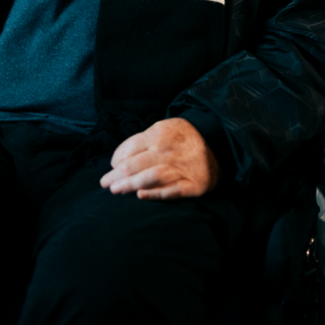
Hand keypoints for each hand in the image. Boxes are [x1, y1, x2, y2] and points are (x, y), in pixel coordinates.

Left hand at [100, 117, 219, 199]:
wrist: (219, 140)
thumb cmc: (184, 137)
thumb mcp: (163, 128)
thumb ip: (142, 141)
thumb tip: (118, 160)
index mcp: (158, 134)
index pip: (130, 148)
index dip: (117, 159)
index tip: (110, 169)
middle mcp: (168, 150)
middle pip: (136, 164)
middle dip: (117, 176)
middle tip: (105, 184)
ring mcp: (181, 167)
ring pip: (150, 176)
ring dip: (130, 185)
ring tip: (116, 191)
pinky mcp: (194, 184)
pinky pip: (172, 190)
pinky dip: (156, 194)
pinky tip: (141, 196)